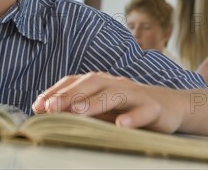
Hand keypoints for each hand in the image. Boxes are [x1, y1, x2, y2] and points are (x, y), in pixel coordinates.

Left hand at [32, 72, 183, 132]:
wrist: (170, 106)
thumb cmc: (129, 108)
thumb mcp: (103, 108)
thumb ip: (80, 109)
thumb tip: (48, 113)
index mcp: (102, 83)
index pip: (76, 82)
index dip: (56, 91)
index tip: (37, 105)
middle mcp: (117, 84)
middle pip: (92, 84)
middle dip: (70, 95)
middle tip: (51, 107)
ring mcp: (136, 94)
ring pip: (115, 94)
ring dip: (95, 103)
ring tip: (78, 112)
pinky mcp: (154, 108)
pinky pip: (143, 112)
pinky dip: (132, 118)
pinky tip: (121, 125)